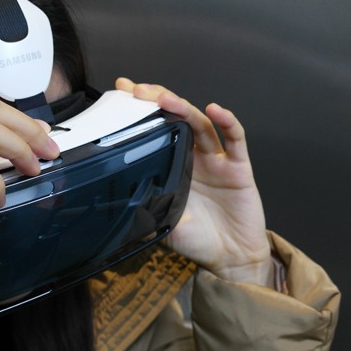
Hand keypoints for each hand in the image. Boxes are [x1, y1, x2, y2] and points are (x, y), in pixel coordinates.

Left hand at [116, 78, 272, 284]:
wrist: (230, 259)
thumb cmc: (198, 241)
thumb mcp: (161, 222)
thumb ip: (143, 207)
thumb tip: (112, 202)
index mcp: (174, 166)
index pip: (155, 129)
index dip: (140, 111)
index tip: (121, 93)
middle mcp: (194, 157)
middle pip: (177, 118)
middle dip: (157, 100)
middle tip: (136, 91)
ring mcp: (217, 160)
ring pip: (200, 124)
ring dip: (183, 108)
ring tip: (165, 98)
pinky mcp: (238, 167)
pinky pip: (234, 139)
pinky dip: (227, 122)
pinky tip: (214, 110)